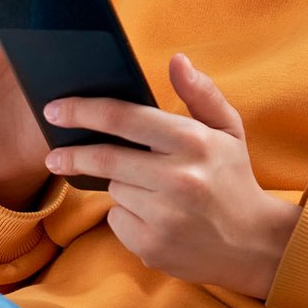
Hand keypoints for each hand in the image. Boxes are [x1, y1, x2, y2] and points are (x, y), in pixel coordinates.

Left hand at [40, 53, 300, 299]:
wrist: (254, 245)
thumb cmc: (232, 178)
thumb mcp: (227, 129)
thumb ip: (200, 93)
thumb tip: (176, 60)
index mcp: (193, 141)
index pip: (124, 117)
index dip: (83, 110)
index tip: (54, 109)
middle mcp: (178, 179)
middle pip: (104, 158)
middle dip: (72, 153)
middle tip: (54, 153)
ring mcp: (164, 216)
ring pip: (113, 189)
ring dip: (116, 184)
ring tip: (146, 187)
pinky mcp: (152, 247)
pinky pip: (117, 220)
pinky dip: (125, 214)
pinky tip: (152, 214)